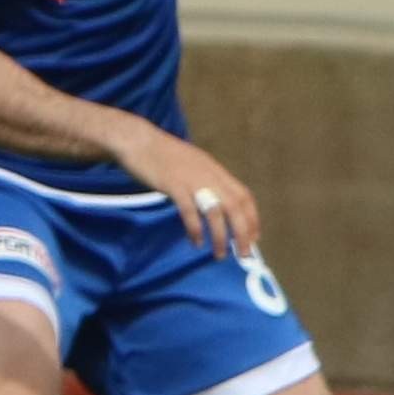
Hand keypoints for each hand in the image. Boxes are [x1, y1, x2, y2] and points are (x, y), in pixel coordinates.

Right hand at [118, 131, 259, 257]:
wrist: (138, 140)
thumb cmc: (163, 155)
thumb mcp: (194, 166)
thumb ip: (206, 182)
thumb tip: (216, 205)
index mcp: (216, 170)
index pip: (244, 195)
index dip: (252, 217)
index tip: (255, 237)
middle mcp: (209, 175)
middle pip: (235, 206)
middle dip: (243, 232)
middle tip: (244, 253)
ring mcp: (192, 180)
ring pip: (215, 211)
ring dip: (221, 236)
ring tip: (220, 254)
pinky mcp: (173, 185)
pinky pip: (189, 211)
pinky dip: (195, 228)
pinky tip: (196, 241)